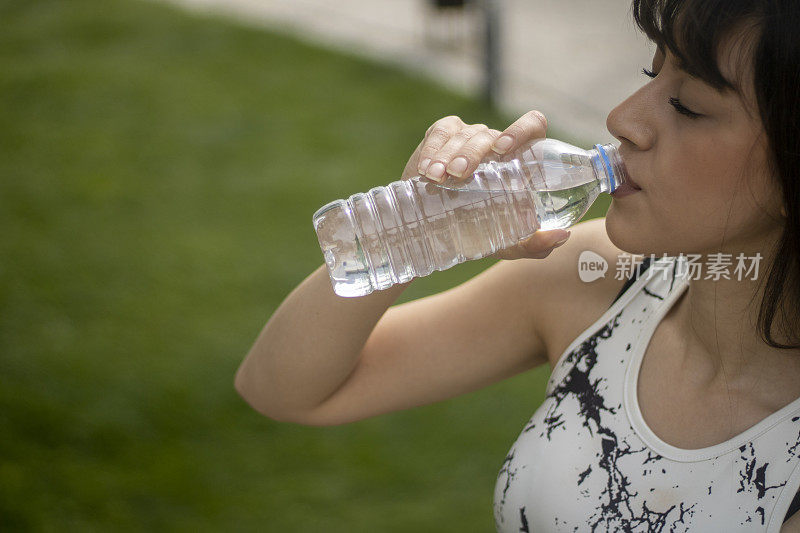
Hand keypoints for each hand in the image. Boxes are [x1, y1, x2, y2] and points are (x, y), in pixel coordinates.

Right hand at [400, 111, 570, 260]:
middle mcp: (496, 143)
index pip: (532, 127)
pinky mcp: (443, 134)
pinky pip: (440, 133)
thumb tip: (562, 236)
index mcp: (519, 159)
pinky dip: (433, 150)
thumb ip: (533, 244)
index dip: (521, 130)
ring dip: (449, 155)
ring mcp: (469, 136)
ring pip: (463, 135)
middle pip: (491, 135)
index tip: (503, 149)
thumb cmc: (478, 230)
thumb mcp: (504, 241)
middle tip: (459, 175)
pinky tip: (427, 168)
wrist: (434, 228)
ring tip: (438, 177)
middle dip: (473, 153)